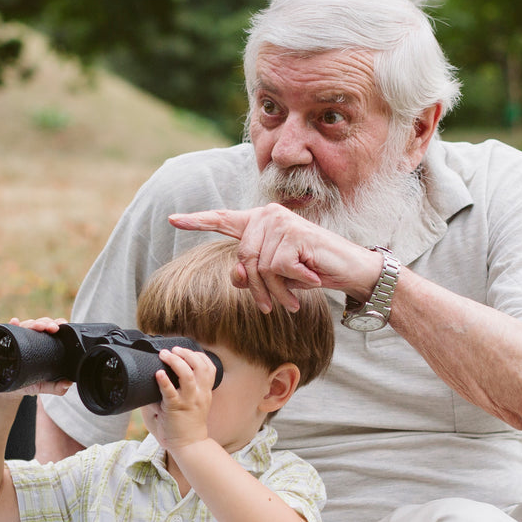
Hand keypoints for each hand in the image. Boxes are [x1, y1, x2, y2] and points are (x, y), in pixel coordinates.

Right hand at [0, 317, 72, 397]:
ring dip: (33, 323)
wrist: (10, 388)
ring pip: (27, 325)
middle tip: (51, 328)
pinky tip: (15, 322)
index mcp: (44, 344)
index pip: (52, 329)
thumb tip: (67, 384)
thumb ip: (56, 386)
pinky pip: (9, 330)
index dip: (57, 324)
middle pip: (40, 324)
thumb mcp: (43, 386)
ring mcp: (19, 339)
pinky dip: (12, 325)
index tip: (62, 324)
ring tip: (37, 326)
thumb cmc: (28, 382)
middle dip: (46, 323)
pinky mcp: (8, 342)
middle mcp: (32, 338)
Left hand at [141, 346, 213, 451]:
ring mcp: (188, 401)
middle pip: (200, 366)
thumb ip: (188, 389)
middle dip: (186, 354)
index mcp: (205, 391)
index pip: (209, 366)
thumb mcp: (196, 403)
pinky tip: (158, 374)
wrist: (190, 444)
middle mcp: (200, 393)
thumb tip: (170, 373)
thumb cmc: (189, 424)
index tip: (184, 350)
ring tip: (164, 355)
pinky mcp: (175, 408)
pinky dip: (164, 381)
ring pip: (187, 375)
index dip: (198, 355)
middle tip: (173, 350)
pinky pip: (170, 392)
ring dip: (175, 362)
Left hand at [168, 205, 380, 312]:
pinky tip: (308, 278)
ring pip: (260, 268)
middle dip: (256, 289)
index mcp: (259, 222)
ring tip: (292, 296)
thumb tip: (236, 274)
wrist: (348, 269)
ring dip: (276, 290)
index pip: (223, 220)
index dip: (197, 221)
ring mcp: (280, 222)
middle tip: (271, 306)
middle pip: (242, 260)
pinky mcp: (293, 234)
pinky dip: (291, 283)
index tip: (173, 219)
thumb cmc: (309, 271)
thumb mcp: (274, 276)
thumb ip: (249, 273)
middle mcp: (267, 215)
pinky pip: (277, 270)